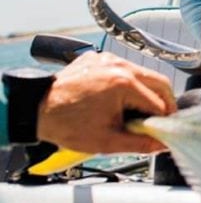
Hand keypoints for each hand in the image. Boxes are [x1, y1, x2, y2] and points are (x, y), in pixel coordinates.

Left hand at [36, 52, 174, 153]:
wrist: (35, 111)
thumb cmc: (65, 124)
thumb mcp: (108, 141)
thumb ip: (142, 143)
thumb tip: (162, 144)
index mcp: (124, 84)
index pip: (159, 103)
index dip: (163, 121)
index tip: (161, 131)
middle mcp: (119, 65)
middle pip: (159, 82)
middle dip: (164, 103)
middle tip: (159, 120)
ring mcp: (108, 59)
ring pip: (144, 74)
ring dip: (147, 93)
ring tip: (136, 112)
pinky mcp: (99, 59)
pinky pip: (124, 69)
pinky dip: (128, 84)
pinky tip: (119, 100)